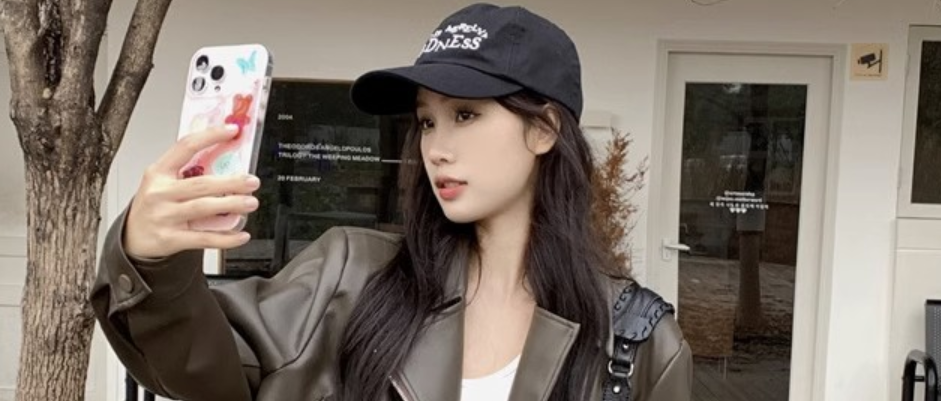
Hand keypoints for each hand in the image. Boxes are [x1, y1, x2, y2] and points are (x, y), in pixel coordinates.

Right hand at [124, 125, 261, 259]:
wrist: (132, 238)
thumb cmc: (154, 205)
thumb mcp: (162, 182)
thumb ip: (188, 170)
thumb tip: (226, 158)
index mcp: (159, 173)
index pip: (186, 147)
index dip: (211, 136)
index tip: (232, 130)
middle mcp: (160, 193)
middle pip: (201, 183)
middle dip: (231, 181)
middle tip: (252, 182)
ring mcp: (164, 216)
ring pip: (204, 208)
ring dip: (232, 204)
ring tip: (251, 202)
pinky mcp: (171, 239)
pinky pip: (203, 238)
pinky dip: (226, 238)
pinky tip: (241, 235)